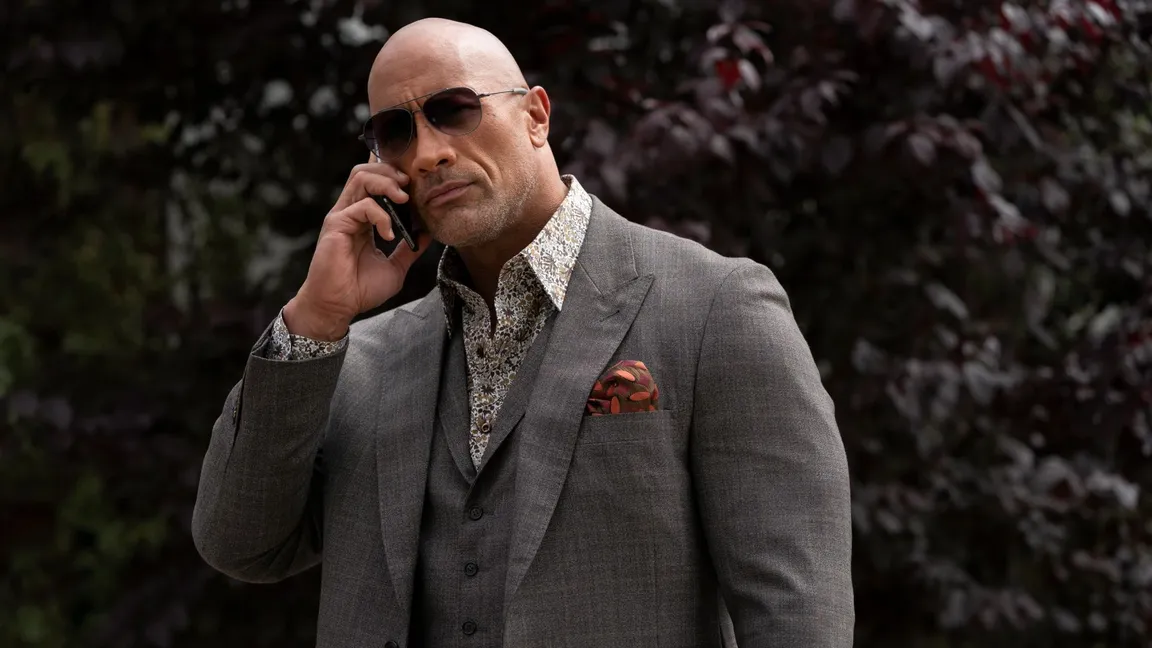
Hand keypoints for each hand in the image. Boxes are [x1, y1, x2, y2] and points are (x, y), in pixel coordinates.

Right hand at [284, 159, 431, 340]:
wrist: (338, 307)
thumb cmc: (360, 290)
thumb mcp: (395, 268)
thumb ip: (409, 250)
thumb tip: (427, 234)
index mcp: (362, 219)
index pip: (375, 183)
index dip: (394, 178)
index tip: (416, 188)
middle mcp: (350, 212)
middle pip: (366, 171)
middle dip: (390, 171)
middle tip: (410, 185)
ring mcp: (342, 216)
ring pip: (361, 178)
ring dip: (386, 183)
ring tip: (403, 199)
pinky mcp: (336, 225)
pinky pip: (363, 207)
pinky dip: (382, 216)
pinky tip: (390, 235)